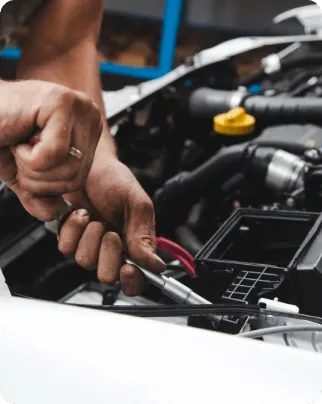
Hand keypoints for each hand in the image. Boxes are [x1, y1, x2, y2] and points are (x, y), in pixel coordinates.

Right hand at [0, 79, 101, 220]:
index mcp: (87, 132)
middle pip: (77, 178)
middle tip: (21, 154)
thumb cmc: (0, 135)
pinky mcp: (62, 103)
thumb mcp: (24, 174)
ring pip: (69, 168)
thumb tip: (59, 213)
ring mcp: (80, 107)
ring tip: (21, 146)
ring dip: (33, 168)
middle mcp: (90, 117)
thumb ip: (42, 196)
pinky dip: (29, 156)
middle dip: (39, 179)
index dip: (46, 184)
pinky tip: (19, 137)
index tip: (27, 160)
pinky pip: (55, 154)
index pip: (79, 179)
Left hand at [59, 156, 165, 295]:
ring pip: (86, 262)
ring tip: (93, 216)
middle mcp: (112, 250)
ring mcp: (90, 246)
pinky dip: (73, 229)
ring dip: (90, 237)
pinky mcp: (70, 238)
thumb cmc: (115, 179)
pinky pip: (67, 248)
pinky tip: (80, 214)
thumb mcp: (136, 202)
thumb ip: (144, 233)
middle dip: (108, 254)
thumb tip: (154, 264)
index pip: (136, 280)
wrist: (88, 163)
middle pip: (108, 276)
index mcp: (135, 245)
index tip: (128, 269)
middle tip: (110, 232)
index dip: (132, 281)